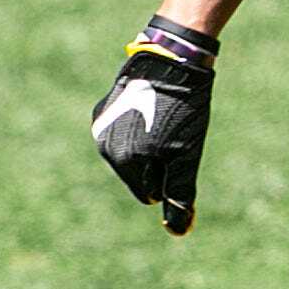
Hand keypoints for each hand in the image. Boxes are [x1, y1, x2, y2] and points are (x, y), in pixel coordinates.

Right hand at [92, 49, 213, 234]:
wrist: (172, 58)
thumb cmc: (184, 111)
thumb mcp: (187, 157)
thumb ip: (180, 195)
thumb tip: (177, 231)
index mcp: (124, 162)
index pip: (151, 194)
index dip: (173, 176)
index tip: (181, 150)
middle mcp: (104, 146)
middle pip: (140, 174)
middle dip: (160, 162)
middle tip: (176, 132)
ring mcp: (101, 126)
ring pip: (132, 153)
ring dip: (150, 144)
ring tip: (166, 117)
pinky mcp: (104, 108)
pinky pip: (126, 130)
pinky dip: (142, 125)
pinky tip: (154, 105)